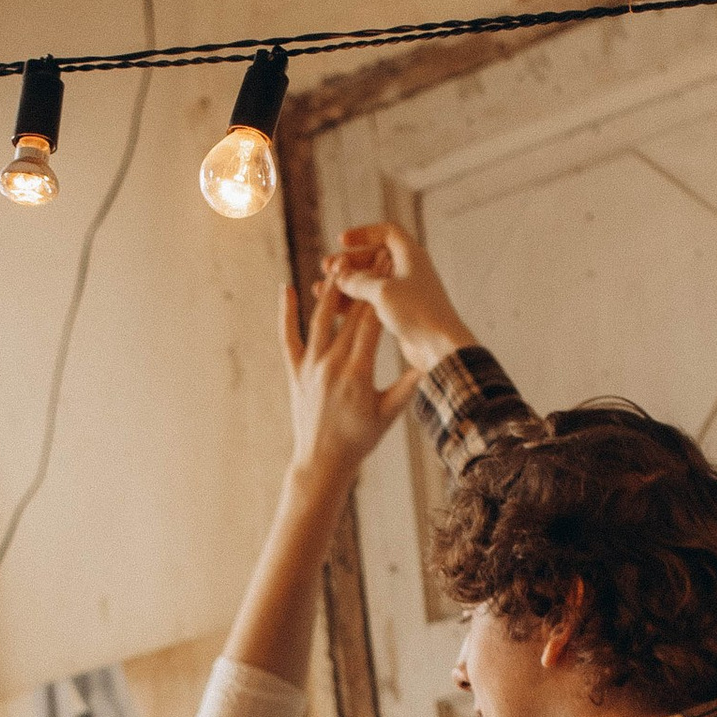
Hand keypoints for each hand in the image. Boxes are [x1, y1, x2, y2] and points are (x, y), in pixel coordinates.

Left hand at [281, 268, 411, 485]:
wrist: (322, 462)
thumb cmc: (359, 441)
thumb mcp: (388, 414)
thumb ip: (407, 387)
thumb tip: (430, 364)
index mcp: (357, 372)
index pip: (372, 322)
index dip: (383, 291)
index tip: (391, 269)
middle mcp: (331, 364)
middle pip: (349, 314)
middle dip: (363, 283)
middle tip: (374, 255)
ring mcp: (310, 366)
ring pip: (319, 319)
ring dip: (330, 289)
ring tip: (338, 263)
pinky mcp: (295, 371)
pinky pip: (288, 337)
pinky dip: (286, 312)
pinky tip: (286, 288)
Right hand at [322, 221, 473, 374]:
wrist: (439, 347)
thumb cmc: (417, 313)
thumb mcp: (382, 292)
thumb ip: (358, 281)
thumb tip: (340, 277)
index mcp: (411, 255)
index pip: (386, 232)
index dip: (363, 233)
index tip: (341, 241)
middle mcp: (409, 270)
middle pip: (373, 257)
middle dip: (348, 262)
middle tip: (326, 268)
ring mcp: (404, 292)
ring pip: (370, 281)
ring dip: (347, 283)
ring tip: (321, 289)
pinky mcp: (400, 312)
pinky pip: (372, 300)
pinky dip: (354, 300)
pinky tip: (334, 307)